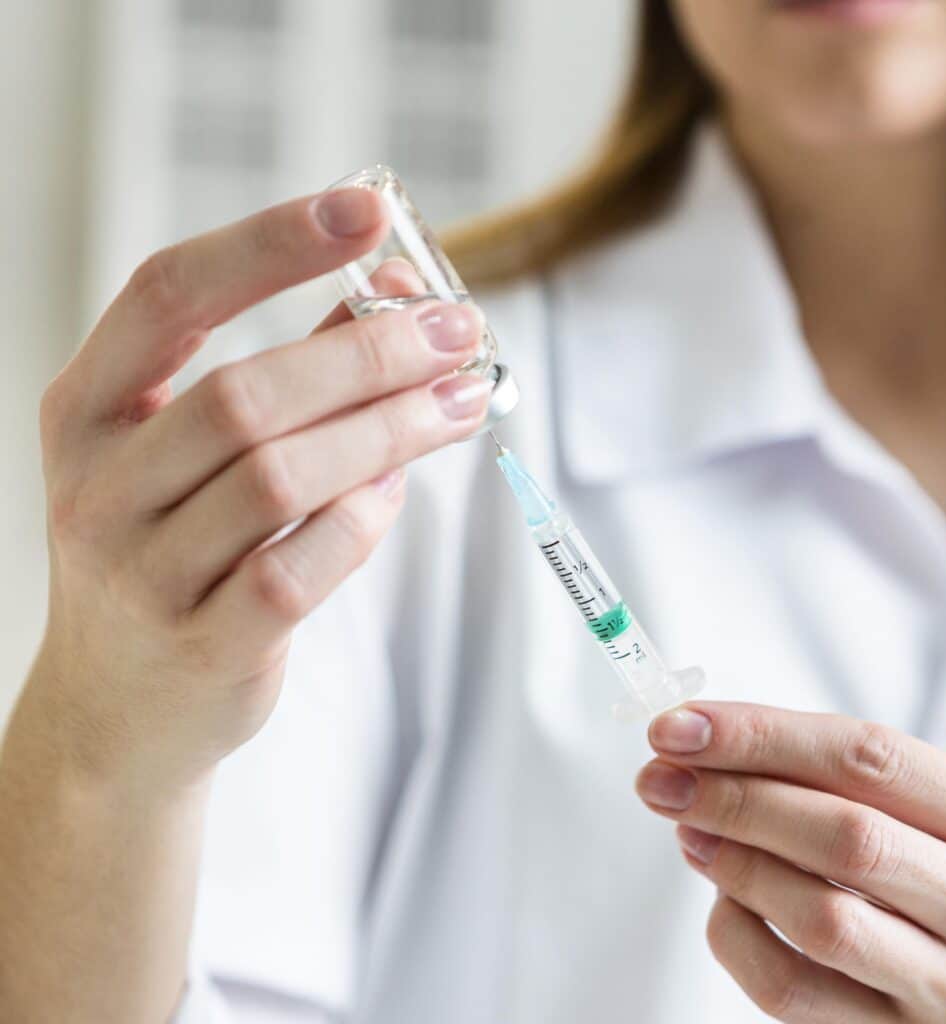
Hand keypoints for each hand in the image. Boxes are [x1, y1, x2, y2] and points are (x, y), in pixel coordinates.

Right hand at [29, 187, 489, 794]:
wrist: (119, 712)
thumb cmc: (171, 558)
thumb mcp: (194, 457)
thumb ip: (291, 370)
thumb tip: (390, 289)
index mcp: (88, 413)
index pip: (170, 294)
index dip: (271, 244)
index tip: (368, 209)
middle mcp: (101, 488)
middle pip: (245, 394)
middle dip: (368, 354)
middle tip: (455, 332)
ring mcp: (146, 574)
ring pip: (282, 477)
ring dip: (389, 429)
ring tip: (461, 397)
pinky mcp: (206, 646)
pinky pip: (304, 564)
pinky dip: (367, 513)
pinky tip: (401, 482)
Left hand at [635, 702, 945, 1021]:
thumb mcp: (943, 799)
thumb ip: (842, 772)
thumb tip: (702, 750)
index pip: (868, 758)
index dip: (760, 735)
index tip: (680, 725)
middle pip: (843, 836)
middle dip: (733, 797)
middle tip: (661, 775)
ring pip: (818, 918)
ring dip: (731, 862)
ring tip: (688, 827)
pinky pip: (793, 992)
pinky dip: (737, 934)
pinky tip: (725, 898)